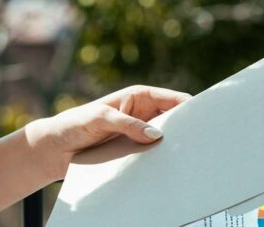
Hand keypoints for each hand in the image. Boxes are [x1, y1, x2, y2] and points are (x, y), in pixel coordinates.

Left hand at [24, 85, 191, 179]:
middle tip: (201, 139)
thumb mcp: (100, 118)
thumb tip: (155, 134)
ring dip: (175, 145)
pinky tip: (171, 167)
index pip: (172, 98)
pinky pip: (154, 154)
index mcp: (139, 96)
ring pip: (166, 138)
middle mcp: (143, 113)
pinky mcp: (134, 150)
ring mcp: (139, 132)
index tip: (205, 115)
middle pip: (174, 119)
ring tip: (189, 155)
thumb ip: (126, 123)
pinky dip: (162, 158)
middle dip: (187, 127)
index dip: (190, 105)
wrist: (57, 149)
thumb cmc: (75, 124)